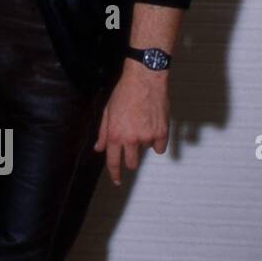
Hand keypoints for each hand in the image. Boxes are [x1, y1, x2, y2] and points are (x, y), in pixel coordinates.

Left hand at [94, 62, 169, 185]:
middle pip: (132, 163)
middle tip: (131, 147)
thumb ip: (104, 133)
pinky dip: (156, 141)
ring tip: (140, 122)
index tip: (117, 180)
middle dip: (130, 160)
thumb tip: (99, 148)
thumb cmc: (124, 93)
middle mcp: (131, 139)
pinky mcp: (163, 132)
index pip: (113, 162)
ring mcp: (148, 137)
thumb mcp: (107, 112)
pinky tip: (152, 126)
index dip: (115, 173)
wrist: (144, 80)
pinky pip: (160, 147)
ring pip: (145, 150)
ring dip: (142, 142)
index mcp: (115, 135)